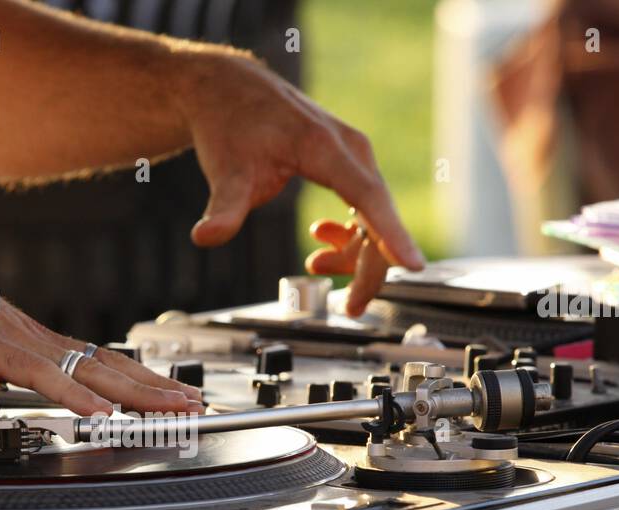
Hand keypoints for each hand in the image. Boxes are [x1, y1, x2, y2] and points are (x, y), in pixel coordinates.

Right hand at [0, 235, 203, 416]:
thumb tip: (7, 376)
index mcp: (30, 336)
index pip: (99, 360)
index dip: (139, 378)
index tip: (170, 392)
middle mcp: (34, 337)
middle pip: (110, 366)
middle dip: (156, 388)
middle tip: (195, 404)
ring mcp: (18, 343)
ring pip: (91, 372)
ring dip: (136, 393)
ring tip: (173, 409)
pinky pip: (43, 378)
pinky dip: (76, 397)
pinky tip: (100, 415)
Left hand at [174, 52, 423, 313]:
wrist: (229, 92)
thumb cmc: (231, 126)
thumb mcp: (225, 170)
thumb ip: (223, 208)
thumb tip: (205, 237)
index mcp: (325, 148)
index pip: (367, 198)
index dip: (390, 235)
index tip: (413, 265)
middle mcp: (350, 150)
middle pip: (378, 218)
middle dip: (369, 268)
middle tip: (352, 308)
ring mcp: (353, 157)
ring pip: (373, 217)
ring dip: (355, 254)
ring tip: (315, 265)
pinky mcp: (347, 164)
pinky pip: (363, 208)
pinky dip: (347, 235)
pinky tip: (319, 244)